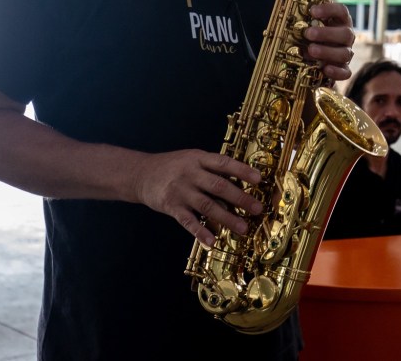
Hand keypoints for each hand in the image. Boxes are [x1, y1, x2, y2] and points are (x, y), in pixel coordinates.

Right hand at [131, 149, 263, 244]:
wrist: (141, 174)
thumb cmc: (173, 166)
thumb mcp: (193, 159)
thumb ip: (212, 169)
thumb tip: (240, 183)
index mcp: (198, 159)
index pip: (224, 163)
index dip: (242, 170)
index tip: (259, 179)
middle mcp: (190, 174)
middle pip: (218, 186)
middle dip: (240, 198)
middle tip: (257, 209)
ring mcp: (180, 191)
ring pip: (207, 205)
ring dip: (227, 218)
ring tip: (242, 228)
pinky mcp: (171, 207)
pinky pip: (188, 221)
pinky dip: (200, 232)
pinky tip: (212, 241)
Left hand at [305, 2, 355, 81]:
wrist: (317, 57)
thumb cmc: (313, 36)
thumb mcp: (309, 24)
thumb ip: (302, 17)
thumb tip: (282, 3)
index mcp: (340, 22)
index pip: (341, 11)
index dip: (329, 10)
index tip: (312, 11)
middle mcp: (346, 37)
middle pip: (345, 33)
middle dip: (326, 34)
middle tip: (308, 34)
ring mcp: (346, 53)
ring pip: (345, 53)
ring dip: (327, 52)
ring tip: (311, 50)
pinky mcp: (344, 69)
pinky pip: (345, 72)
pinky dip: (336, 72)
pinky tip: (325, 69)